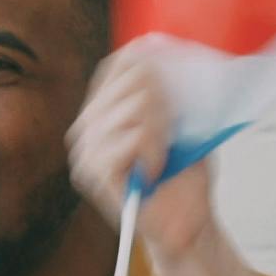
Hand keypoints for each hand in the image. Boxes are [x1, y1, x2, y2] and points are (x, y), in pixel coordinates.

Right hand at [68, 55, 218, 260]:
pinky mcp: (94, 173)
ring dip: (162, 131)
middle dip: (165, 100)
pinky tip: (155, 170)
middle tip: (174, 133)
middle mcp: (88, 128)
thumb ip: (173, 90)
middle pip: (129, 80)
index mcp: (105, 112)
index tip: (176, 74)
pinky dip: (152, 151)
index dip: (148, 58)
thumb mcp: (185, 123)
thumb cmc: (184, 178)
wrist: (188, 226)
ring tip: (165, 157)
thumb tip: (168, 50)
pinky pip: (129, 138)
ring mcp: (87, 150)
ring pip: (133, 108)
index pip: (116, 66)